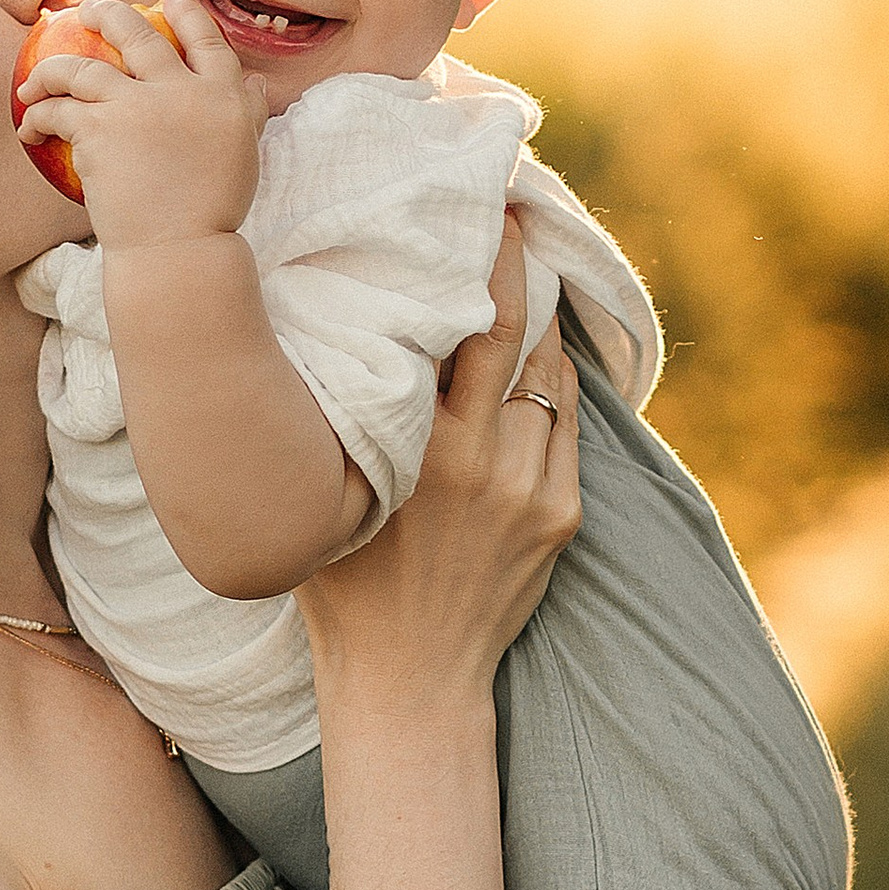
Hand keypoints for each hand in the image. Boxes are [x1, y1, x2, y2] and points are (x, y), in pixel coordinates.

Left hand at [15, 0, 266, 248]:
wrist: (179, 250)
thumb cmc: (212, 213)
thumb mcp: (244, 154)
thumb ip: (247, 113)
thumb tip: (255, 84)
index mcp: (223, 94)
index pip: (206, 39)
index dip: (187, 12)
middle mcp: (180, 89)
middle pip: (138, 32)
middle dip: (107, 12)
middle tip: (87, 9)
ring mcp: (136, 105)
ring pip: (80, 66)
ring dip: (50, 69)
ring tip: (33, 80)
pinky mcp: (98, 128)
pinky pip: (56, 109)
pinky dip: (36, 115)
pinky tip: (28, 129)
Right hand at [295, 219, 578, 714]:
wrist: (410, 681)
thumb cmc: (342, 587)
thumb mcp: (323, 493)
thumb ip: (338, 417)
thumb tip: (332, 329)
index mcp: (422, 450)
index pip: (465, 327)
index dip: (479, 262)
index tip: (479, 208)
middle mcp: (485, 462)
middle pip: (517, 335)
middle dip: (518, 268)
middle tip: (510, 215)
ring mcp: (532, 490)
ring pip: (550, 379)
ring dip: (540, 329)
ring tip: (524, 284)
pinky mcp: (562, 516)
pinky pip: (566, 428)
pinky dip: (552, 388)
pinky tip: (535, 362)